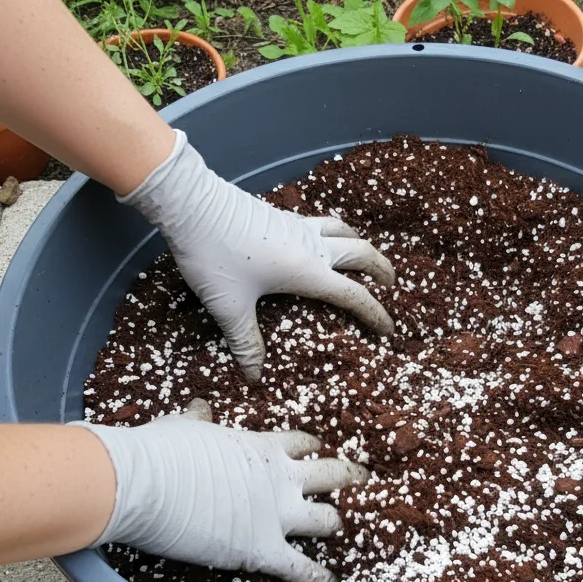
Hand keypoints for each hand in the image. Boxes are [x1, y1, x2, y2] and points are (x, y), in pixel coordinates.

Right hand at [72, 400, 366, 581]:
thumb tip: (200, 407)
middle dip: (346, 478)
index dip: (311, 448)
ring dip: (333, 523)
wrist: (146, 482)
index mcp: (262, 447)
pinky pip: (300, 567)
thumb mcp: (185, 426)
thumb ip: (200, 420)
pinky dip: (317, 577)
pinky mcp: (263, 550)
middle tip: (358, 480)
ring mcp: (276, 515)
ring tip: (338, 528)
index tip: (318, 449)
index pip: (301, 444)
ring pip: (326, 520)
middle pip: (330, 476)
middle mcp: (279, 479)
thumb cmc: (160, 450)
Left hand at [119, 130, 395, 380]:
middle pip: (362, 253)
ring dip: (361, 245)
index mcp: (307, 270)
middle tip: (391, 285)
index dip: (375, 314)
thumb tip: (255, 376)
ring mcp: (297, 226)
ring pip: (344, 231)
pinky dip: (336, 232)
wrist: (191, 204)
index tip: (389, 330)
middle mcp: (311, 245)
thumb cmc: (214, 256)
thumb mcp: (229, 306)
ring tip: (365, 257)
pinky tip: (321, 240)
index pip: (354, 295)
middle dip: (381, 270)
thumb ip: (245, 342)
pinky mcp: (282, 215)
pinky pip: (322, 223)